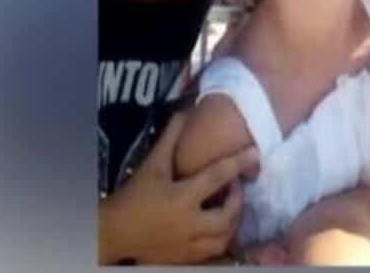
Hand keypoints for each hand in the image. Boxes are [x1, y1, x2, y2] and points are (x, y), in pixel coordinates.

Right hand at [98, 112, 257, 264]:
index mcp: (181, 197)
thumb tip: (184, 112)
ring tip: (229, 206)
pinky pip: (214, 252)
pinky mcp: (186, 259)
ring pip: (224, 238)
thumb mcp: (153, 165)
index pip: (217, 177)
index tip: (255, 153)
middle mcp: (189, 224)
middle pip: (227, 216)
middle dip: (237, 200)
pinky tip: (218, 225)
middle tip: (236, 187)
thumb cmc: (135, 196)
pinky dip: (222, 238)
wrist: (114, 231)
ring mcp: (188, 246)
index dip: (239, 163)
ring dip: (233, 221)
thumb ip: (170, 138)